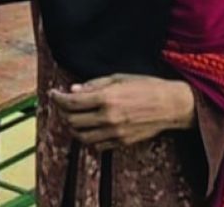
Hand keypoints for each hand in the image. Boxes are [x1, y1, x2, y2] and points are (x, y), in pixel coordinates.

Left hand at [48, 74, 194, 151]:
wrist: (170, 105)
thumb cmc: (146, 87)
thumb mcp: (119, 78)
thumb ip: (94, 85)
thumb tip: (73, 90)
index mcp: (106, 98)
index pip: (71, 102)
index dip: (58, 98)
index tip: (53, 94)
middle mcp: (108, 117)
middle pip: (72, 120)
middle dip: (63, 112)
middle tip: (63, 105)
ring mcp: (115, 132)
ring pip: (81, 136)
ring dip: (73, 127)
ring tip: (73, 118)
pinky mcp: (121, 142)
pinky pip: (97, 145)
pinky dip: (88, 138)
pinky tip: (89, 128)